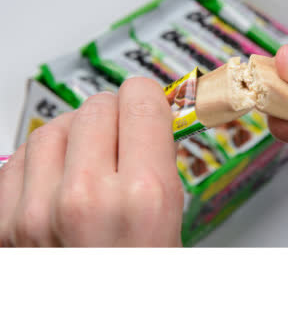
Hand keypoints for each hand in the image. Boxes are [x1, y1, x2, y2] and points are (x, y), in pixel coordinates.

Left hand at [0, 78, 183, 246]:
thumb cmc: (139, 286)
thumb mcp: (172, 224)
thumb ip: (162, 166)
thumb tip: (151, 123)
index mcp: (143, 197)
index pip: (140, 101)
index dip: (147, 98)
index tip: (148, 105)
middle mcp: (87, 200)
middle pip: (96, 107)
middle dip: (114, 115)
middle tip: (123, 136)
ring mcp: (37, 213)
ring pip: (52, 128)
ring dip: (74, 134)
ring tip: (88, 160)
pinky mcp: (5, 226)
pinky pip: (18, 161)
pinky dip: (41, 161)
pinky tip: (58, 180)